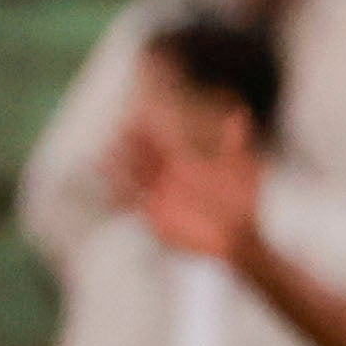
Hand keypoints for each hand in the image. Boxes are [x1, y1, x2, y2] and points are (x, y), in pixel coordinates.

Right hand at [120, 115, 264, 265]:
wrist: (237, 234)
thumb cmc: (241, 200)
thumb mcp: (240, 168)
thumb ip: (234, 141)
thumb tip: (240, 112)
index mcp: (184, 159)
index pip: (160, 140)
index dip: (149, 129)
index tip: (137, 114)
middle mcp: (167, 174)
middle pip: (142, 156)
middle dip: (128, 146)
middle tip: (116, 133)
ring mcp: (159, 193)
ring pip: (132, 177)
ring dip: (117, 169)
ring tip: (103, 160)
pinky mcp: (155, 214)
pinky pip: (132, 203)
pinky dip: (119, 197)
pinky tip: (109, 192)